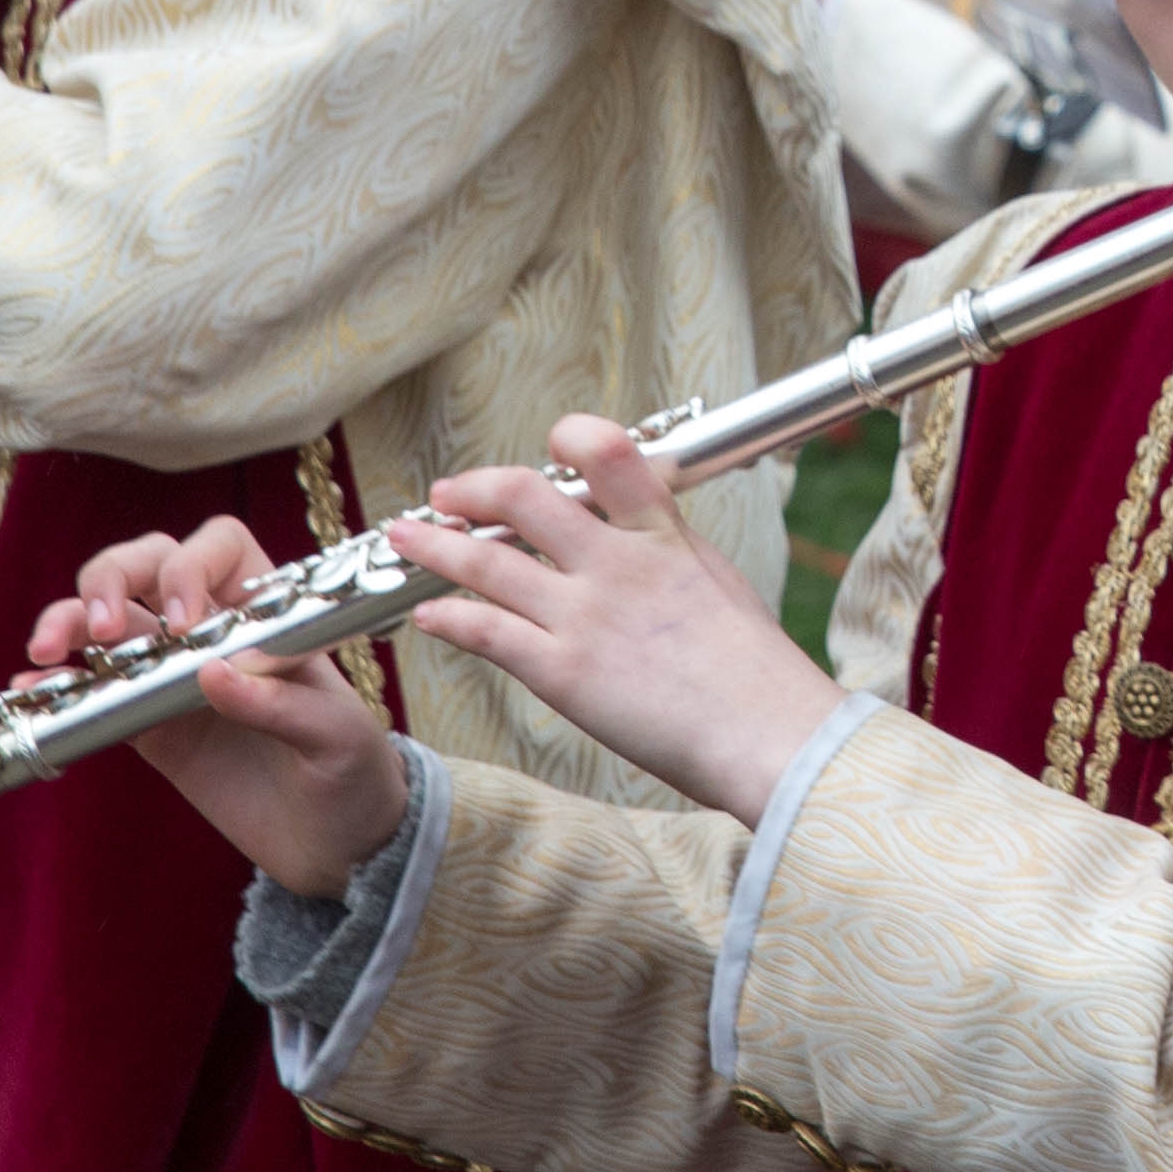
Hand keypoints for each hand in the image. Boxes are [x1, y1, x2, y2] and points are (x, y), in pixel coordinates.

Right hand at [50, 518, 415, 899]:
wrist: (336, 846)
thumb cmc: (353, 773)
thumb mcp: (339, 737)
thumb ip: (283, 705)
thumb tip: (213, 675)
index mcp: (269, 613)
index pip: (221, 548)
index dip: (192, 567)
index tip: (184, 624)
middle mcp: (214, 630)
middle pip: (148, 566)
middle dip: (113, 579)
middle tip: (103, 629)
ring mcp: (173, 675)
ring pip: (108, 623)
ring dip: (70, 622)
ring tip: (46, 652)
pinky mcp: (148, 726)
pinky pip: (94, 693)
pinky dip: (59, 687)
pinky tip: (35, 692)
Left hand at [391, 421, 843, 821]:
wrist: (766, 733)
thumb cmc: (755, 671)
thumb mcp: (718, 581)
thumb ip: (669, 548)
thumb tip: (639, 528)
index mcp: (662, 534)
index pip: (607, 451)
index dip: (568, 439)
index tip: (546, 451)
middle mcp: (616, 563)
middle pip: (523, 496)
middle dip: (473, 489)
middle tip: (447, 494)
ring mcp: (585, 615)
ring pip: (487, 562)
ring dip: (435, 545)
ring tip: (406, 537)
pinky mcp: (563, 672)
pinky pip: (486, 632)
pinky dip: (448, 616)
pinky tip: (426, 613)